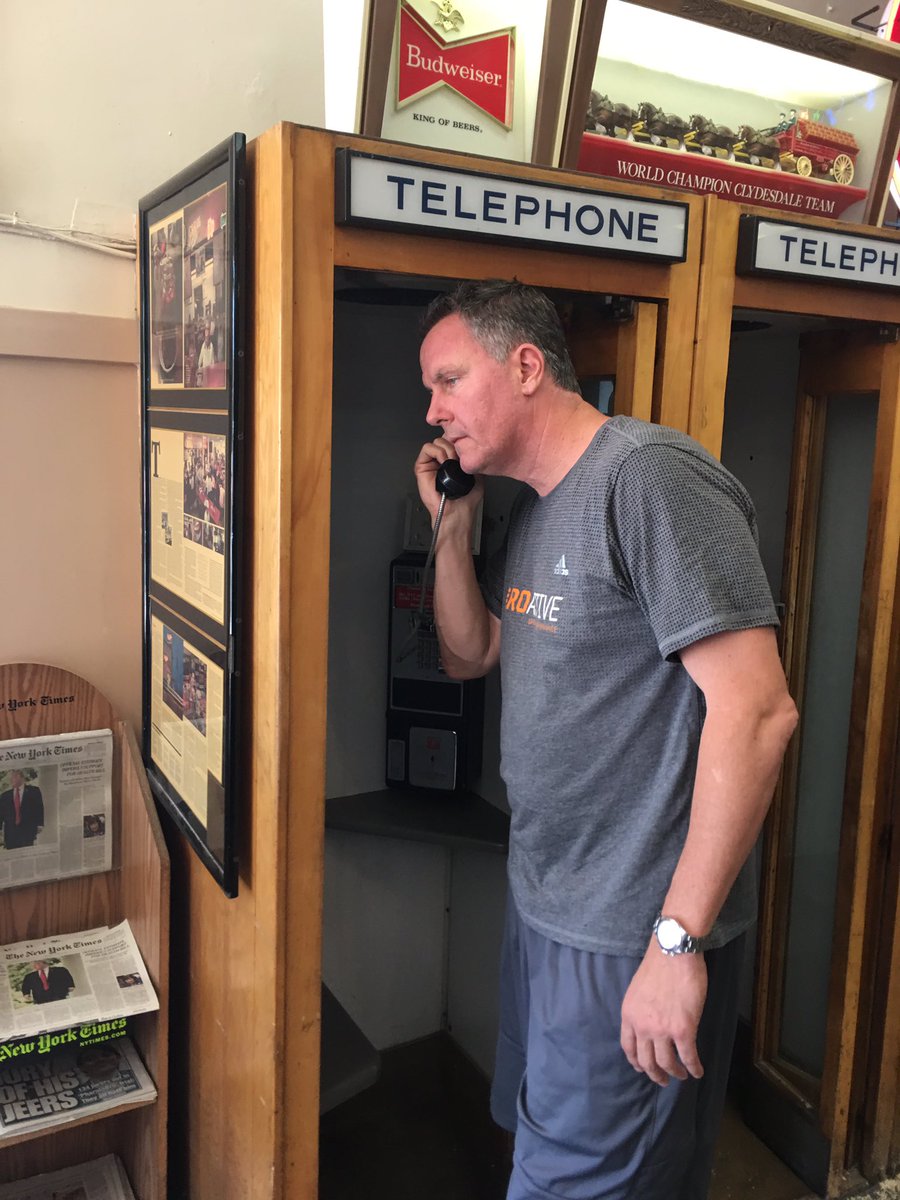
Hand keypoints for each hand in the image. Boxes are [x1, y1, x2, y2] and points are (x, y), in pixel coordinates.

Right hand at [414, 438, 482, 527]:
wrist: (457, 514)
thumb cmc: (466, 501)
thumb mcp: (477, 475)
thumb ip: (473, 460)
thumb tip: (469, 446)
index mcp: (452, 463)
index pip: (453, 442)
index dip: (459, 442)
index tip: (466, 450)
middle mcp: (441, 462)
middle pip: (444, 439)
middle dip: (453, 445)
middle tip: (459, 459)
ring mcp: (431, 464)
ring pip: (436, 442)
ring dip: (446, 449)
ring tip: (452, 462)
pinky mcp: (421, 468)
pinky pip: (426, 448)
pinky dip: (437, 451)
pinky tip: (444, 462)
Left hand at [620, 944, 706, 1085]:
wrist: (673, 952)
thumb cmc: (659, 966)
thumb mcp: (638, 990)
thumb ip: (641, 1010)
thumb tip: (649, 1024)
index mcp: (629, 1015)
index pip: (628, 1047)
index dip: (636, 1061)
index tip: (642, 1068)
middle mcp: (642, 1026)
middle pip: (646, 1060)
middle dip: (655, 1074)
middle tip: (663, 1080)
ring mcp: (662, 1030)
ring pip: (667, 1063)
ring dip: (675, 1073)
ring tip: (682, 1075)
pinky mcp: (683, 1030)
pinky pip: (688, 1057)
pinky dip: (694, 1068)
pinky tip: (698, 1071)